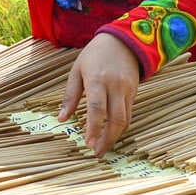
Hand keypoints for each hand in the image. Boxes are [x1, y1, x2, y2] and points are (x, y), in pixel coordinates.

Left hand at [58, 32, 140, 155]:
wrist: (123, 41)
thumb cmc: (95, 55)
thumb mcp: (77, 70)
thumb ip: (70, 95)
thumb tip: (61, 119)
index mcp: (97, 79)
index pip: (97, 108)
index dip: (93, 127)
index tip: (88, 143)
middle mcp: (115, 86)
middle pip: (116, 118)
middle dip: (107, 139)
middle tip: (97, 153)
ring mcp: (127, 90)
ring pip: (125, 119)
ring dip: (115, 136)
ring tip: (103, 148)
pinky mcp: (134, 93)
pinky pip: (129, 114)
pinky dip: (121, 127)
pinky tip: (111, 134)